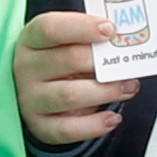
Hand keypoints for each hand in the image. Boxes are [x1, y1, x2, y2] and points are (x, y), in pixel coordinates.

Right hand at [16, 5, 137, 150]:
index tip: (110, 29)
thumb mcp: (66, 42)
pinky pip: (68, 129)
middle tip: (129, 64)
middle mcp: (27, 67)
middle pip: (68, 60)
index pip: (51, 28)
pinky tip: (112, 118)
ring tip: (128, 88)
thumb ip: (89, 38)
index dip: (82, 28)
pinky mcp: (39, 125)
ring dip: (106, 92)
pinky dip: (94, 125)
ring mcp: (30, 98)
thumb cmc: (58, 60)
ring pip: (70, 95)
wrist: (36, 92)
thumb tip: (124, 40)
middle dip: (104, 62)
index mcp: (32, 39)